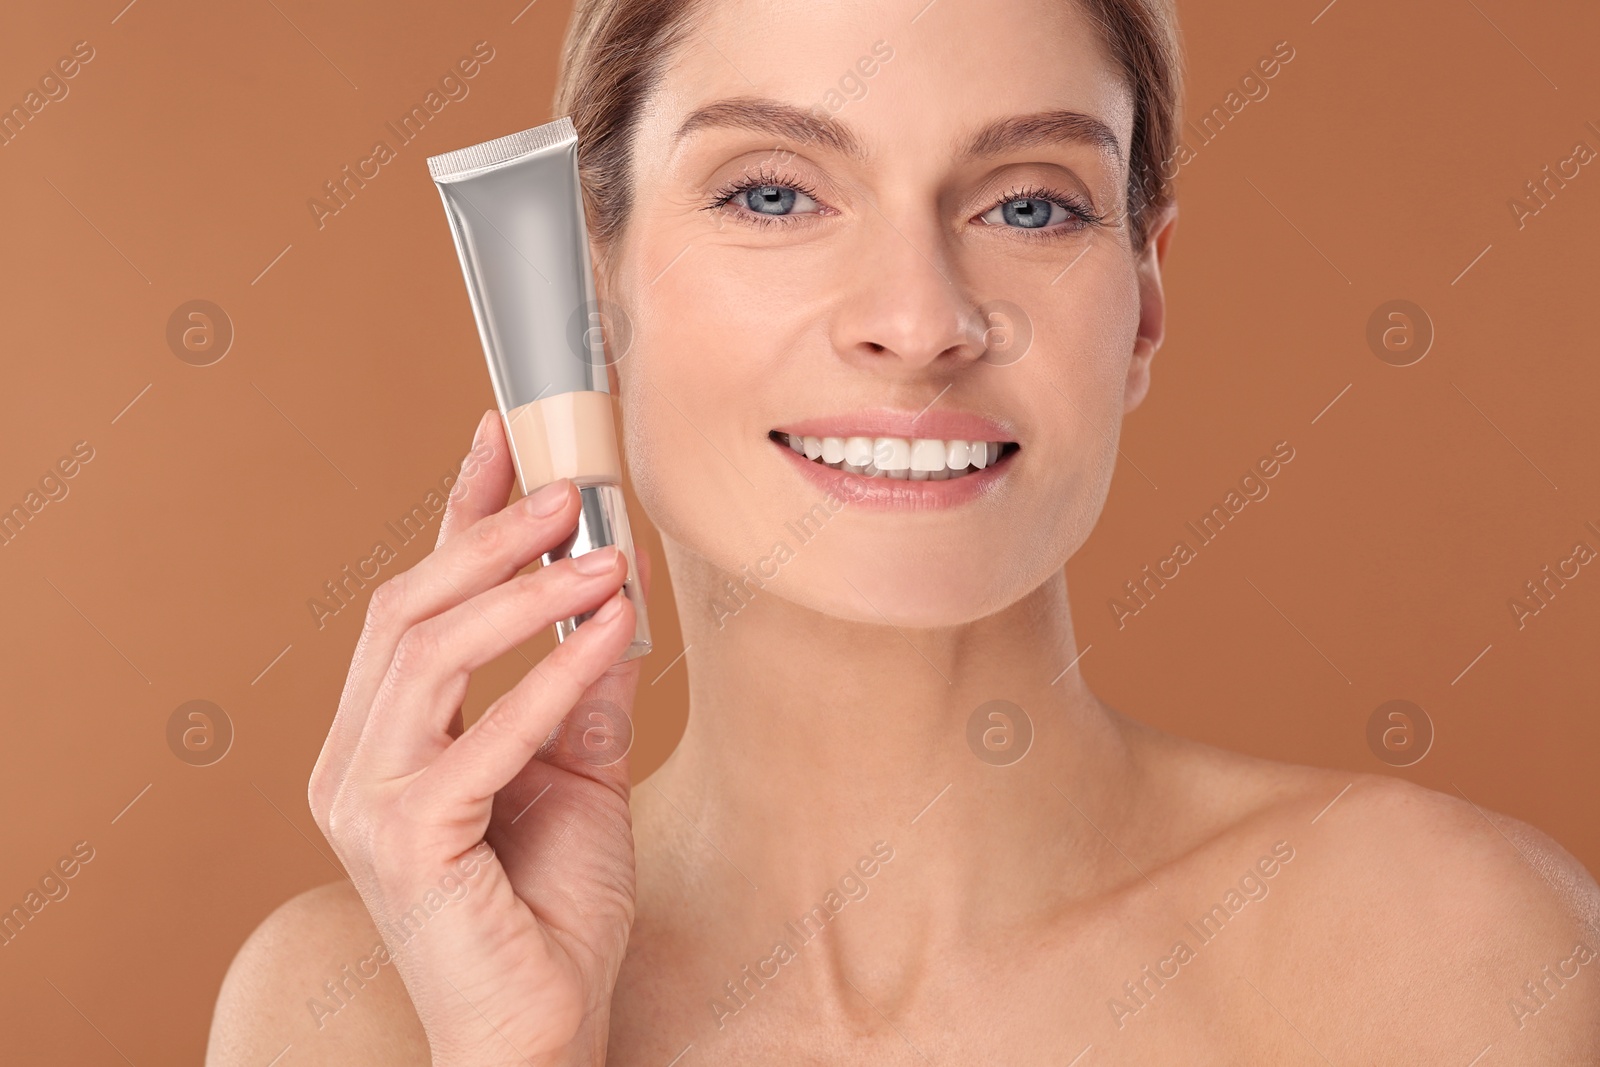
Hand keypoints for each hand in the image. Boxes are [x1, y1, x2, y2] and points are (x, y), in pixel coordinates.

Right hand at [308, 409, 648, 1066]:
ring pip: (429, 651)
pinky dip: (550, 676)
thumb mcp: (580, 777)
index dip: (458, 513)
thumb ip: (585, 695)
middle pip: (409, 609)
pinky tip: (608, 637)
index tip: (504, 438)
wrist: (541, 1030)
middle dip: (492, 535)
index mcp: (385, 738)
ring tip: (606, 554)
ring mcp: (367, 800)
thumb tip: (614, 604)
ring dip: (527, 593)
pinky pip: (481, 732)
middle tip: (573, 488)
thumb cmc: (549, 914)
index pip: (415, 602)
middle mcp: (355, 759)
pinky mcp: (403, 840)